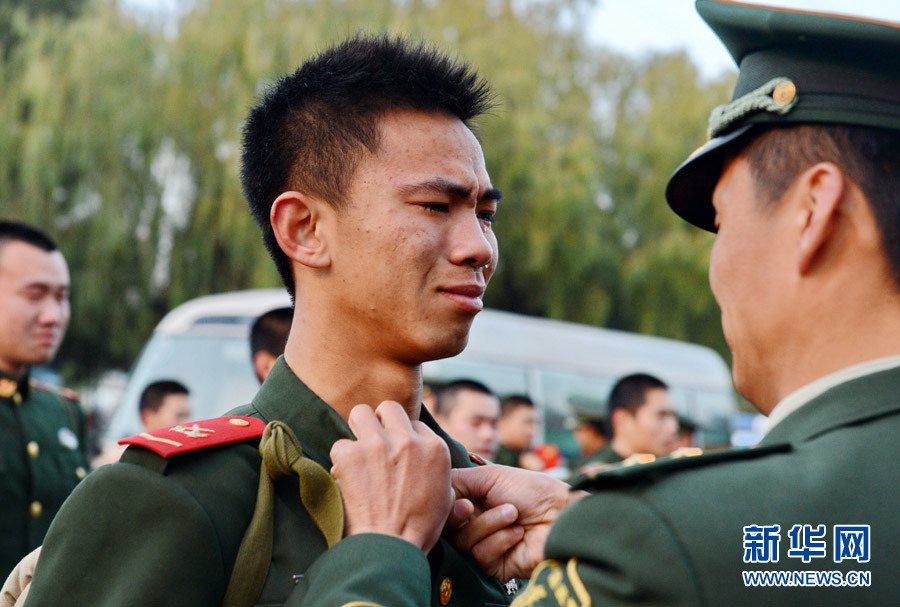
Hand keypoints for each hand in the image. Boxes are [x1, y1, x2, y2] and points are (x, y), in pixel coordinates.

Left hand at [330, 401, 452, 552]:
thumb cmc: (419, 529)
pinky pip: (340, 445)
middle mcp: (407, 440)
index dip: (404, 437)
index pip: (414, 424)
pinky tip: (347, 476)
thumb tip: (426, 460)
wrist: (390, 547)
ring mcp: (378, 445)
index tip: (398, 452)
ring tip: (359, 450)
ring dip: (358, 430)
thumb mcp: (445, 496)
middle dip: (381, 422)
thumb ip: (437, 470)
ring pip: (360, 413)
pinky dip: (342, 460)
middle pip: (389, 408)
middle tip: (375, 442)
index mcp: (435, 448)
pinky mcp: (351, 455)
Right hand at [449, 465, 586, 580]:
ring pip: (463, 541)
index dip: (447, 504)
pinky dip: (500, 540)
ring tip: (513, 515)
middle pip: (447, 526)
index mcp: (474, 501)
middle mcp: (476, 523)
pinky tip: (518, 533)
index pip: (445, 507)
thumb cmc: (532, 491)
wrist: (562, 515)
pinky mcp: (495, 566)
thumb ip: (458, 479)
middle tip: (473, 507)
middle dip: (461, 515)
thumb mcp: (491, 476)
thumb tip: (435, 485)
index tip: (459, 499)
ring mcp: (485, 545)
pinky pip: (480, 555)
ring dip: (489, 524)